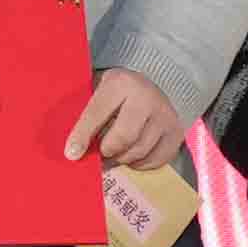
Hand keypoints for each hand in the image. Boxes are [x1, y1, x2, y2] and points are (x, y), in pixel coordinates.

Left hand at [63, 66, 186, 171]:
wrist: (155, 83)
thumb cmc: (118, 93)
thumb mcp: (99, 91)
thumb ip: (87, 116)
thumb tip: (73, 150)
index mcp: (120, 83)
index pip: (96, 114)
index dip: (82, 137)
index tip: (72, 154)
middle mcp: (146, 97)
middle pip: (124, 138)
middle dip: (107, 151)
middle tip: (101, 152)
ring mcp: (164, 115)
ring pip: (139, 152)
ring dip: (122, 158)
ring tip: (115, 151)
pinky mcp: (176, 132)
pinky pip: (155, 160)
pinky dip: (140, 163)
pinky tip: (133, 153)